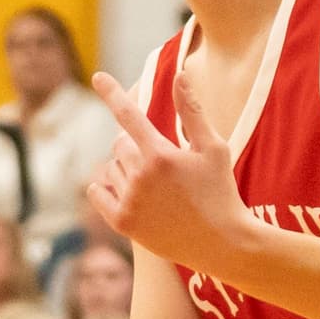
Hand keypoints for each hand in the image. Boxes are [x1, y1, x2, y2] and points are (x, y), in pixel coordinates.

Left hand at [81, 72, 249, 276]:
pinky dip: (104, 188)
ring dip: (125, 169)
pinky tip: (125, 190)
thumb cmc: (222, 191)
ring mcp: (130, 201)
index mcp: (162, 155)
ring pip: (111, 169)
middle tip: (159, 161)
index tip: (97, 75)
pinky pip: (97, 193)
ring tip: (154, 185)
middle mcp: (141, 177)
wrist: (222, 243)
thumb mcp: (214, 149)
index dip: (112, 92)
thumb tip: (180, 75)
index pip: (130, 115)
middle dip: (136, 146)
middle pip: (120, 144)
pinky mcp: (123, 223)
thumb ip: (192, 111)